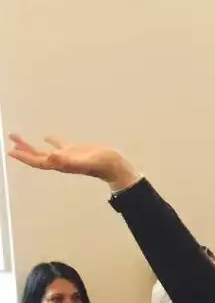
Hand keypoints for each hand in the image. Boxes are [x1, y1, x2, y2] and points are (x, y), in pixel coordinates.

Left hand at [6, 135, 138, 189]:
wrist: (115, 165)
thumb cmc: (102, 164)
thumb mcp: (84, 161)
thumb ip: (67, 160)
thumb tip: (50, 156)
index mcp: (60, 164)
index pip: (38, 161)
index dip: (24, 157)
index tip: (11, 151)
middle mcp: (60, 161)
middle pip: (37, 156)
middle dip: (23, 149)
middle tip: (12, 138)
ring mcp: (67, 156)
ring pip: (44, 151)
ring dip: (31, 145)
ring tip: (18, 138)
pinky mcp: (75, 151)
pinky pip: (59, 145)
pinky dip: (51, 141)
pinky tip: (46, 137)